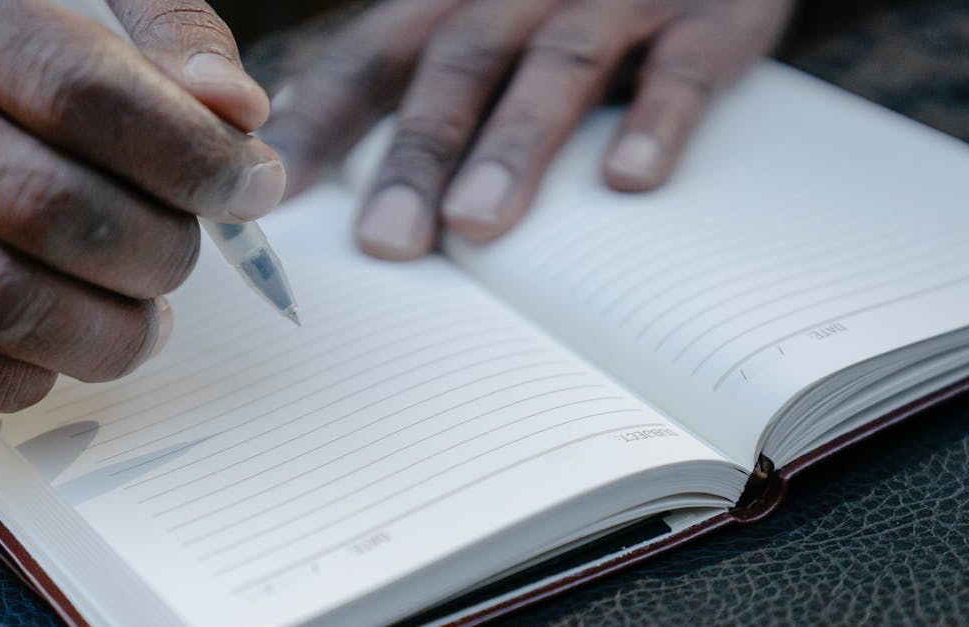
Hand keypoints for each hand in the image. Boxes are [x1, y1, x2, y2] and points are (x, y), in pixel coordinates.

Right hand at [0, 0, 283, 410]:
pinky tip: (68, 348)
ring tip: (151, 314)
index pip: (86, 96)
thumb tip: (237, 113)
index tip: (252, 188)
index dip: (192, 158)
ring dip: (109, 331)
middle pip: (49, 209)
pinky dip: (23, 379)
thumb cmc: (18, 48)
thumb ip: (173, 36)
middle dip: (158, 251)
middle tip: (190, 252)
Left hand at [260, 0, 793, 258]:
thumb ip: (421, 79)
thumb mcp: (490, 21)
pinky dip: (655, 120)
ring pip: (557, 65)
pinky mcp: (711, 13)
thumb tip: (313, 148)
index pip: (372, 58)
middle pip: (457, 67)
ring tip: (476, 225)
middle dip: (416, 155)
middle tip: (386, 243)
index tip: (275, 196)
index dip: (321, 123)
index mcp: (459, 0)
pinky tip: (629, 182)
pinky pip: (683, 65)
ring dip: (513, 145)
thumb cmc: (575, 3)